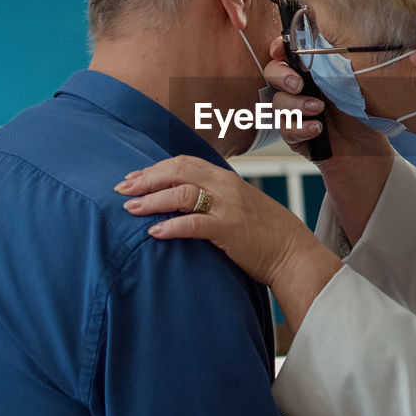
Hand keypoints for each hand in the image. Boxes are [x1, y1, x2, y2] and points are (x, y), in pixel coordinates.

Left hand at [117, 156, 339, 303]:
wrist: (293, 253)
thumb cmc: (264, 233)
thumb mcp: (240, 205)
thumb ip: (215, 197)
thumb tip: (183, 200)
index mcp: (226, 178)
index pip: (185, 162)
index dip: (156, 168)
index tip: (133, 177)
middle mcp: (226, 186)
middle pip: (178, 171)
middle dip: (147, 179)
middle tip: (122, 189)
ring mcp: (228, 207)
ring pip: (181, 193)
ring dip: (152, 200)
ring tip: (131, 209)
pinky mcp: (228, 230)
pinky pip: (193, 224)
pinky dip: (170, 226)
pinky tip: (153, 233)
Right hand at [263, 38, 390, 160]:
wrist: (367, 146)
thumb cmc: (362, 110)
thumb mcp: (351, 79)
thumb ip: (332, 60)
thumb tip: (319, 38)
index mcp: (311, 69)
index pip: (286, 53)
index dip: (278, 48)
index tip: (280, 50)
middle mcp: (299, 88)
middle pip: (272, 74)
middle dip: (281, 76)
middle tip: (297, 84)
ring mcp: (294, 111)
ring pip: (278, 103)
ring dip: (297, 105)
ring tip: (319, 110)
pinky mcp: (294, 134)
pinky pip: (286, 129)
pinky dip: (301, 128)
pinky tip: (317, 129)